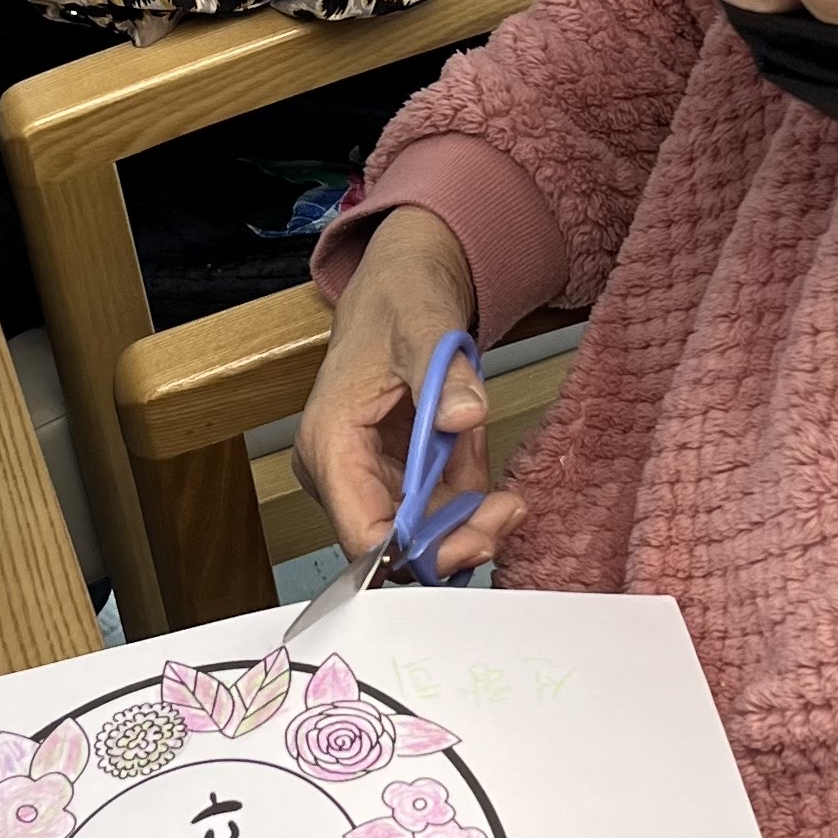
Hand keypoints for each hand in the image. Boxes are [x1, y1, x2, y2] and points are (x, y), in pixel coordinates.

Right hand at [295, 209, 520, 573]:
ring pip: (420, 534)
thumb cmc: (397, 300)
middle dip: (456, 538)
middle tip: (508, 513)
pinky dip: (466, 497)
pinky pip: (433, 509)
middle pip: (395, 544)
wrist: (402, 283)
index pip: (362, 533)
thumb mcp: (425, 324)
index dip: (417, 553)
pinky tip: (479, 464)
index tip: (475, 540)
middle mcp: (340, 470)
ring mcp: (366, 476)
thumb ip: (444, 373)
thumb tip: (464, 413)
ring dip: (467, 518)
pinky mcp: (392, 475)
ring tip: (499, 483)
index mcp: (330, 441)